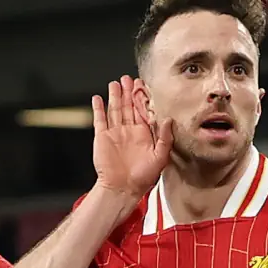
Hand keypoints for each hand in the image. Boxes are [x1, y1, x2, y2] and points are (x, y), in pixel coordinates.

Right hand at [92, 75, 172, 200]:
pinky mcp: (102, 137)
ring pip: (115, 109)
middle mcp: (129, 131)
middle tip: (129, 78)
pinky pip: (100, 119)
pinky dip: (99, 108)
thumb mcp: (160, 157)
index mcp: (143, 135)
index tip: (144, 85)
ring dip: (115, 96)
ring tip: (115, 83)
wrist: (122, 188)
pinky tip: (98, 98)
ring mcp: (115, 133)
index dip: (143, 98)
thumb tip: (168, 119)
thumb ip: (164, 137)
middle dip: (129, 92)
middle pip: (129, 107)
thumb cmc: (143, 177)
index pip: (143, 111)